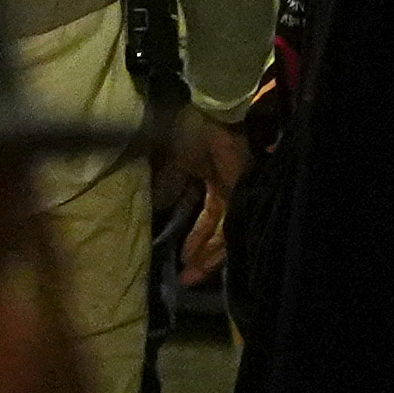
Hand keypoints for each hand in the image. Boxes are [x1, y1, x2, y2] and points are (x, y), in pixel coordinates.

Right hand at [164, 105, 249, 284]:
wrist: (209, 115)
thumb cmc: (187, 130)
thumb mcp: (167, 158)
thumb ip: (164, 182)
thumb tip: (155, 205)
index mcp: (203, 176)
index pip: (198, 213)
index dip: (190, 234)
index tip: (175, 253)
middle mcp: (220, 189)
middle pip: (211, 228)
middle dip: (198, 253)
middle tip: (183, 277)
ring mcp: (232, 193)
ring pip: (221, 233)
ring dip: (205, 255)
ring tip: (189, 278)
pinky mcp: (238, 195)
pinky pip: (227, 227)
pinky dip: (214, 246)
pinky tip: (199, 261)